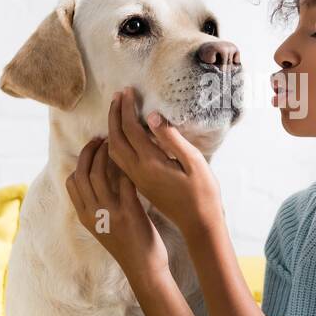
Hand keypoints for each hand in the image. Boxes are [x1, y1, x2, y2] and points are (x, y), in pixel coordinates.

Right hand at [66, 136, 170, 284]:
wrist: (143, 269)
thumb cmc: (128, 246)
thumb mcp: (103, 227)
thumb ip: (98, 206)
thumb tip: (99, 180)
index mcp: (85, 216)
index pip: (72, 181)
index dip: (81, 161)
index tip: (92, 149)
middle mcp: (93, 214)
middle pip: (83, 173)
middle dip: (90, 151)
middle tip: (101, 139)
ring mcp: (109, 214)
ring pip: (100, 174)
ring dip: (107, 155)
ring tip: (116, 144)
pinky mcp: (129, 214)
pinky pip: (124, 183)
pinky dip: (127, 168)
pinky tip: (135, 159)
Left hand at [106, 86, 222, 236]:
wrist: (199, 224)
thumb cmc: (202, 192)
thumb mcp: (193, 161)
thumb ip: (171, 138)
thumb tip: (151, 117)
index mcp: (150, 163)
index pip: (131, 129)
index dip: (126, 108)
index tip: (127, 91)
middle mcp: (138, 172)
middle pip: (115, 139)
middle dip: (114, 116)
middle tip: (117, 96)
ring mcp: (137, 181)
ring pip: (114, 152)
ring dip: (112, 130)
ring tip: (117, 112)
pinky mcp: (140, 186)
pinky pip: (119, 162)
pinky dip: (116, 144)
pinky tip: (123, 138)